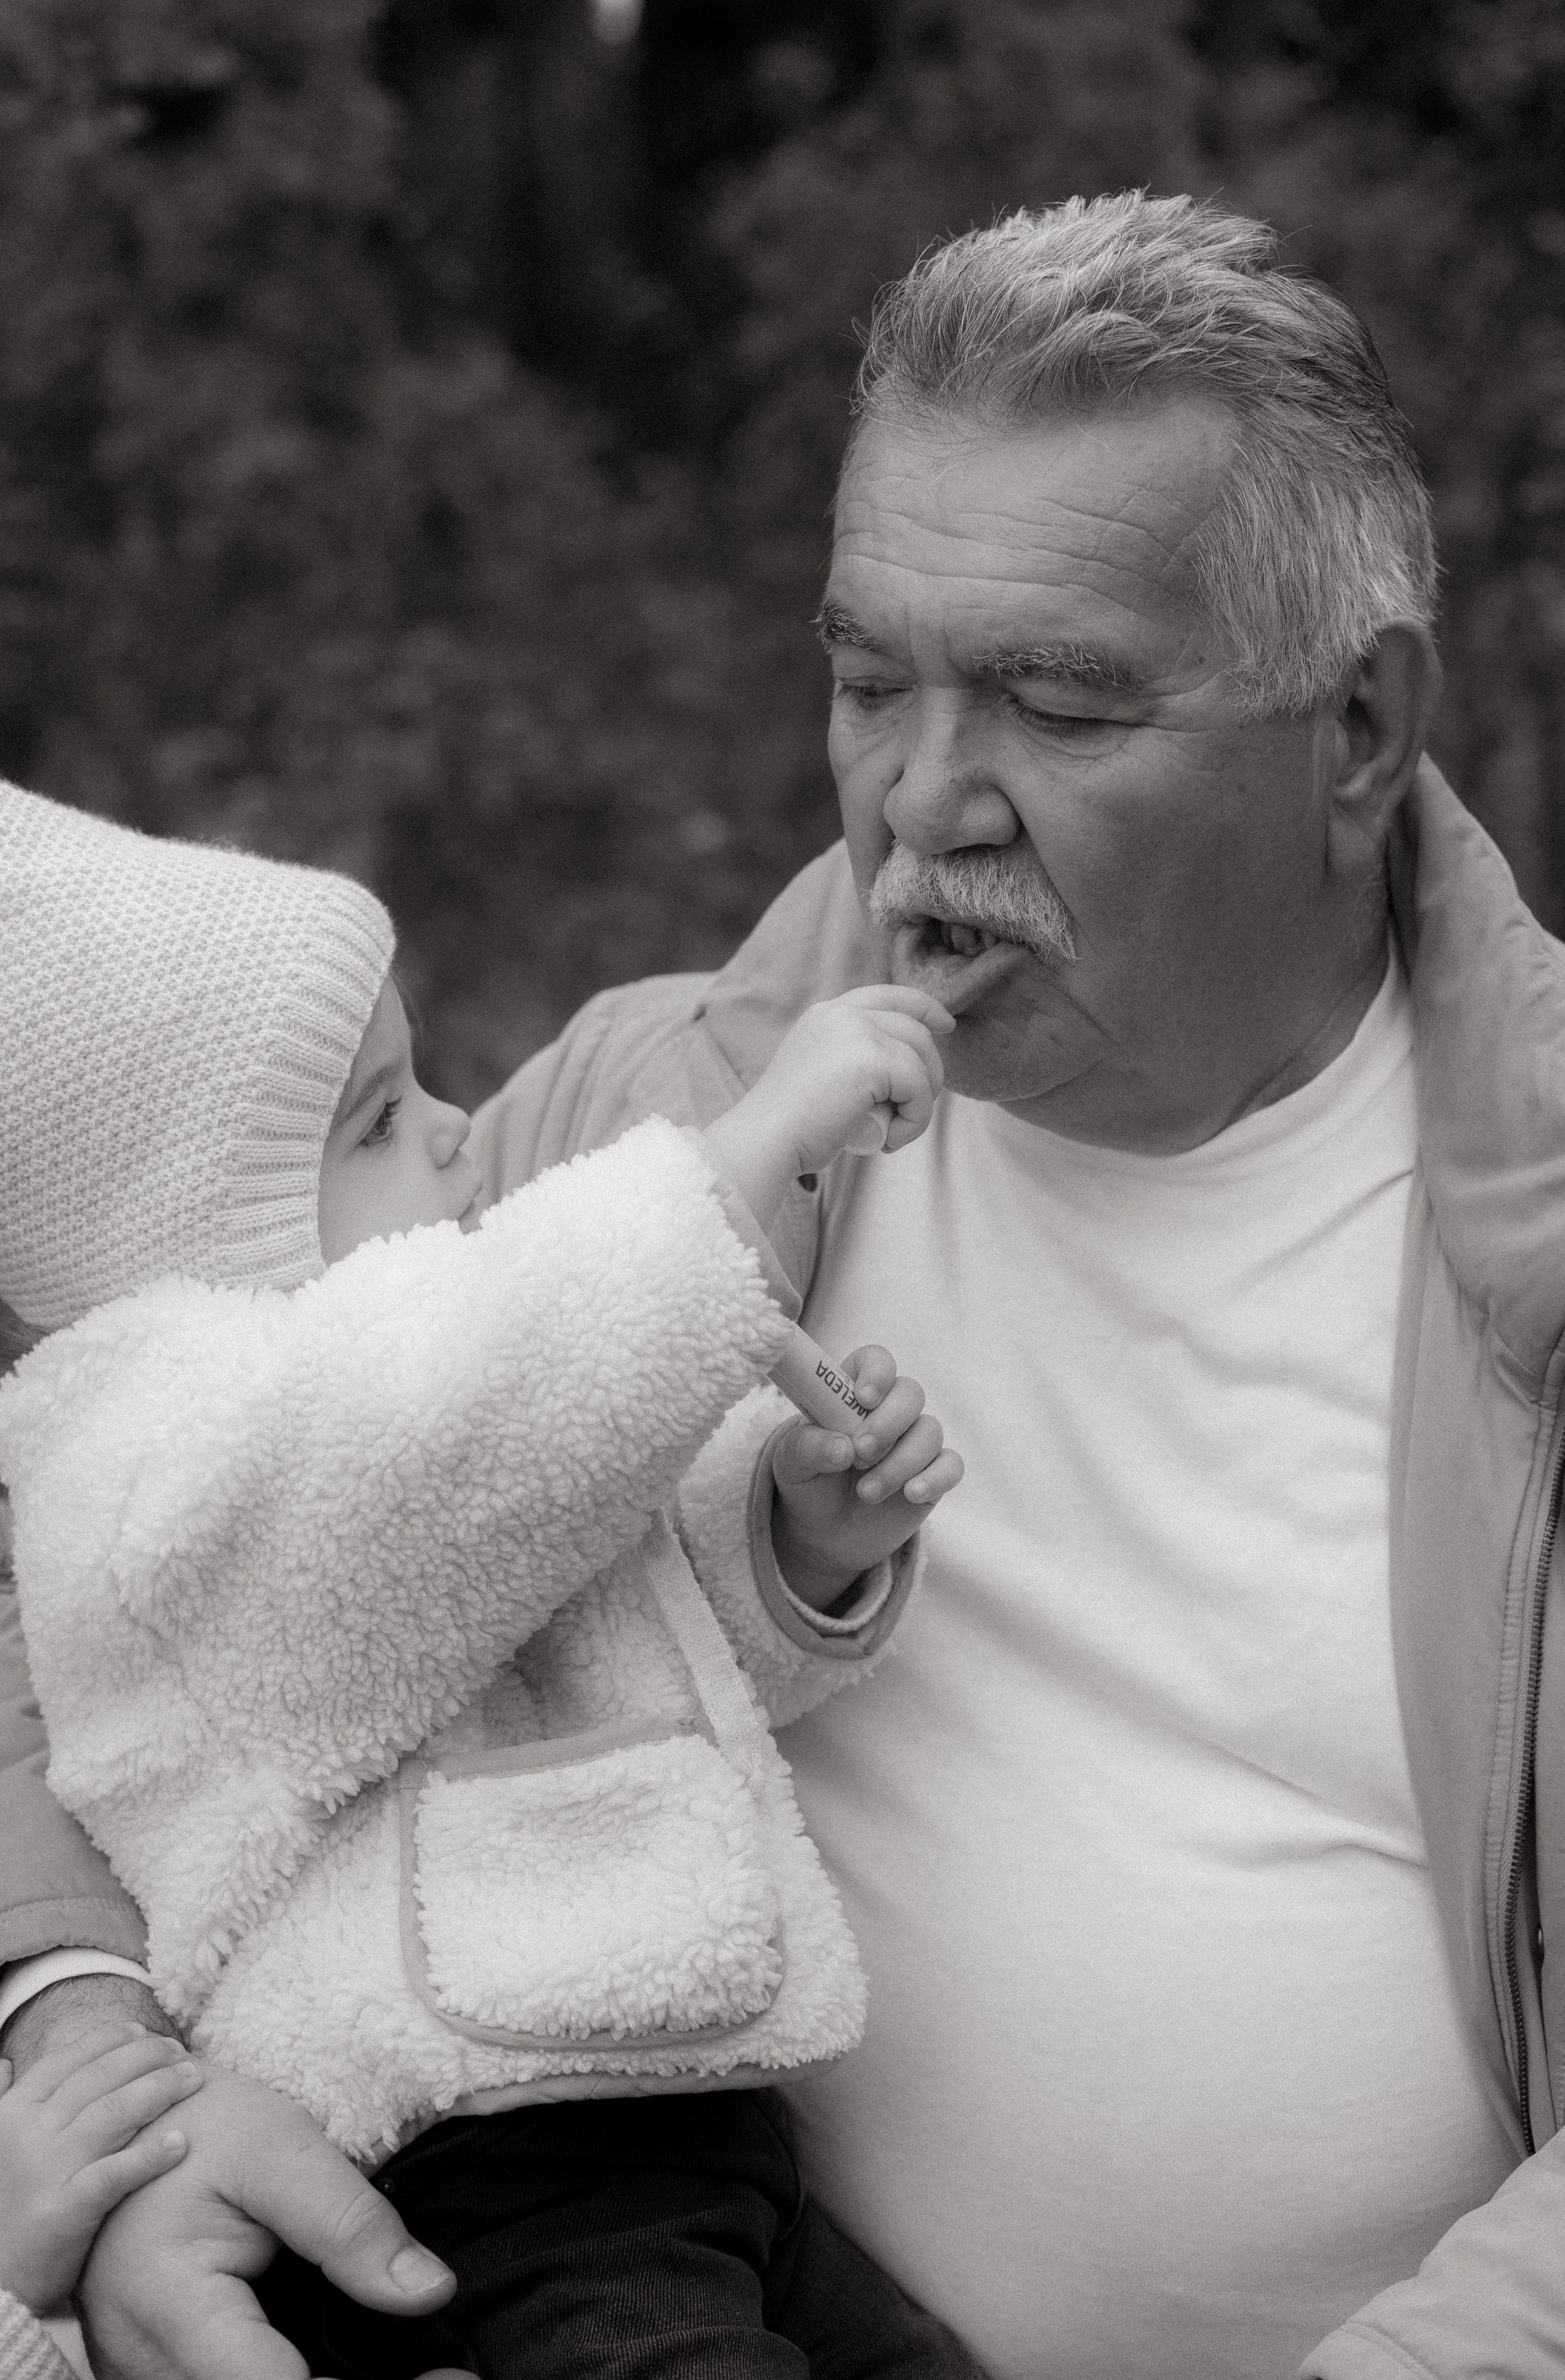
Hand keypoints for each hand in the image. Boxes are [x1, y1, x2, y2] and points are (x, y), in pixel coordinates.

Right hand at [0, 2023, 202, 2309]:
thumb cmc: (5, 2207)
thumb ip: (1, 2102)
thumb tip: (6, 2063)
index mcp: (13, 2113)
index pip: (68, 2059)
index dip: (110, 2040)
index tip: (144, 2032)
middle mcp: (29, 2133)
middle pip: (100, 2079)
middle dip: (147, 2058)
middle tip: (182, 2053)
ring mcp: (46, 2171)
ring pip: (114, 2114)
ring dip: (161, 2091)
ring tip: (194, 2080)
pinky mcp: (64, 2211)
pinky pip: (115, 2175)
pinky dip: (150, 2156)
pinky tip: (182, 2143)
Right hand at [76, 2063, 454, 2379]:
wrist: (127, 2124)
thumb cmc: (203, 2126)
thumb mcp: (280, 2147)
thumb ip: (348, 2223)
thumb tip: (428, 2291)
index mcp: (167, 2304)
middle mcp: (144, 2357)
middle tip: (443, 2376)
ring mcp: (147, 2369)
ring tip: (417, 2371)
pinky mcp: (163, 2367)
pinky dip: (288, 2374)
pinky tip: (342, 2362)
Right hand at [704, 986, 953, 1228]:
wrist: (766, 1139)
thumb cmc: (791, 1124)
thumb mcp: (823, 1075)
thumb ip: (855, 1059)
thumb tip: (906, 1069)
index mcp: (828, 1013)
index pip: (890, 996)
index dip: (925, 1007)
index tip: (946, 1025)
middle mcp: (843, 1013)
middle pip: (915, 1029)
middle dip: (930, 1070)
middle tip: (914, 1110)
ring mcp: (858, 1032)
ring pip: (921, 1060)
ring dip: (920, 1103)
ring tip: (893, 1133)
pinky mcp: (874, 1060)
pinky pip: (920, 1089)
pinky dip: (915, 1121)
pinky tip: (891, 1141)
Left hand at [771, 1345, 962, 1609]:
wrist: (824, 1535)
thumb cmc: (806, 1484)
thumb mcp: (791, 1465)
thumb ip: (807, 1448)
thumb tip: (842, 1447)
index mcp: (852, 1394)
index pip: (875, 1361)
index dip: (876, 1373)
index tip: (862, 1399)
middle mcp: (888, 1411)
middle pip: (910, 1393)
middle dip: (889, 1423)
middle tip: (861, 1454)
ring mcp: (913, 1441)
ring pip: (930, 1432)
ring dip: (899, 1463)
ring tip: (865, 1493)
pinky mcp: (933, 1473)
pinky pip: (951, 1465)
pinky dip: (935, 1478)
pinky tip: (912, 1494)